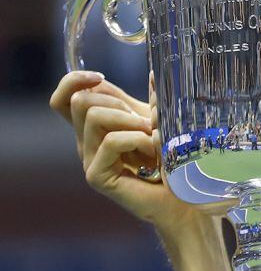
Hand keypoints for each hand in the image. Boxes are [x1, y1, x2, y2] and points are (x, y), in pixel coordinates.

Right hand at [49, 71, 209, 230]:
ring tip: (153, 139)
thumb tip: (155, 73)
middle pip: (80, 101)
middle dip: (118, 103)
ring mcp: (90, 159)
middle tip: (145, 125)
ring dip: (131, 121)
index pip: (66, 97)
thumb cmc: (175, 160)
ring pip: (94, 116)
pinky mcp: (97, 175)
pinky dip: (138, 140)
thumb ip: (153, 100)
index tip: (100, 77)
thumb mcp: (162, 122)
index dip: (74, 80)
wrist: (185, 197)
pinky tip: (154, 155)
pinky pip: (111, 141)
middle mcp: (87, 142)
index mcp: (97, 126)